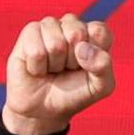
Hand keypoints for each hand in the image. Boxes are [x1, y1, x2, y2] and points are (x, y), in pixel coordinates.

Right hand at [2, 13, 114, 134]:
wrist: (43, 109)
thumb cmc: (74, 94)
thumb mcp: (99, 87)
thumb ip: (103, 66)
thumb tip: (82, 48)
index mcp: (95, 34)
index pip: (99, 31)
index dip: (93, 56)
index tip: (87, 69)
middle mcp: (73, 25)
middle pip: (76, 34)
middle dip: (72, 61)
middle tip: (66, 70)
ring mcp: (50, 26)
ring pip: (55, 43)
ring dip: (54, 65)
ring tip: (52, 69)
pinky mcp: (29, 32)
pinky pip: (36, 51)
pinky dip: (37, 68)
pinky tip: (37, 68)